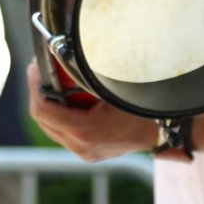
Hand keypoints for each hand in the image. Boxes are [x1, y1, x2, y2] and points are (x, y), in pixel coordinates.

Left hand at [26, 61, 156, 160]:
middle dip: (38, 91)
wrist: (168, 129)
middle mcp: (82, 147)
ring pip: (50, 127)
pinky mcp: (89, 152)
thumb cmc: (144, 103)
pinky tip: (68, 96)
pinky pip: (63, 132)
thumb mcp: (114, 84)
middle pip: (42, 119)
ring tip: (53, 79)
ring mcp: (85, 153)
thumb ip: (85, 72)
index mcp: (86, 132)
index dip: (35, 85)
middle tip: (41, 68)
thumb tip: (61, 50)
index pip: (43, 109)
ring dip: (48, 103)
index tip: (36, 66)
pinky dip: (60, 114)